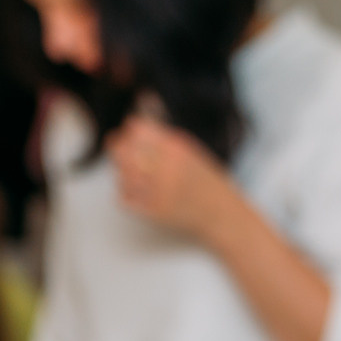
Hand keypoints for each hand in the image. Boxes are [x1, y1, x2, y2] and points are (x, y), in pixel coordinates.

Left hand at [106, 113, 241, 244]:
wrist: (221, 213)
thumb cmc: (205, 181)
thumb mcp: (189, 150)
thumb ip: (162, 139)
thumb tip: (132, 127)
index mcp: (175, 149)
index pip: (136, 130)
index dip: (129, 132)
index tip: (130, 137)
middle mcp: (165, 168)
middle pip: (124, 151)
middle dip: (119, 151)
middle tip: (123, 154)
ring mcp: (158, 191)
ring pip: (121, 174)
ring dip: (123, 172)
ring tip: (132, 173)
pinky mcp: (153, 212)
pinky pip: (124, 198)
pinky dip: (125, 193)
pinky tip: (135, 191)